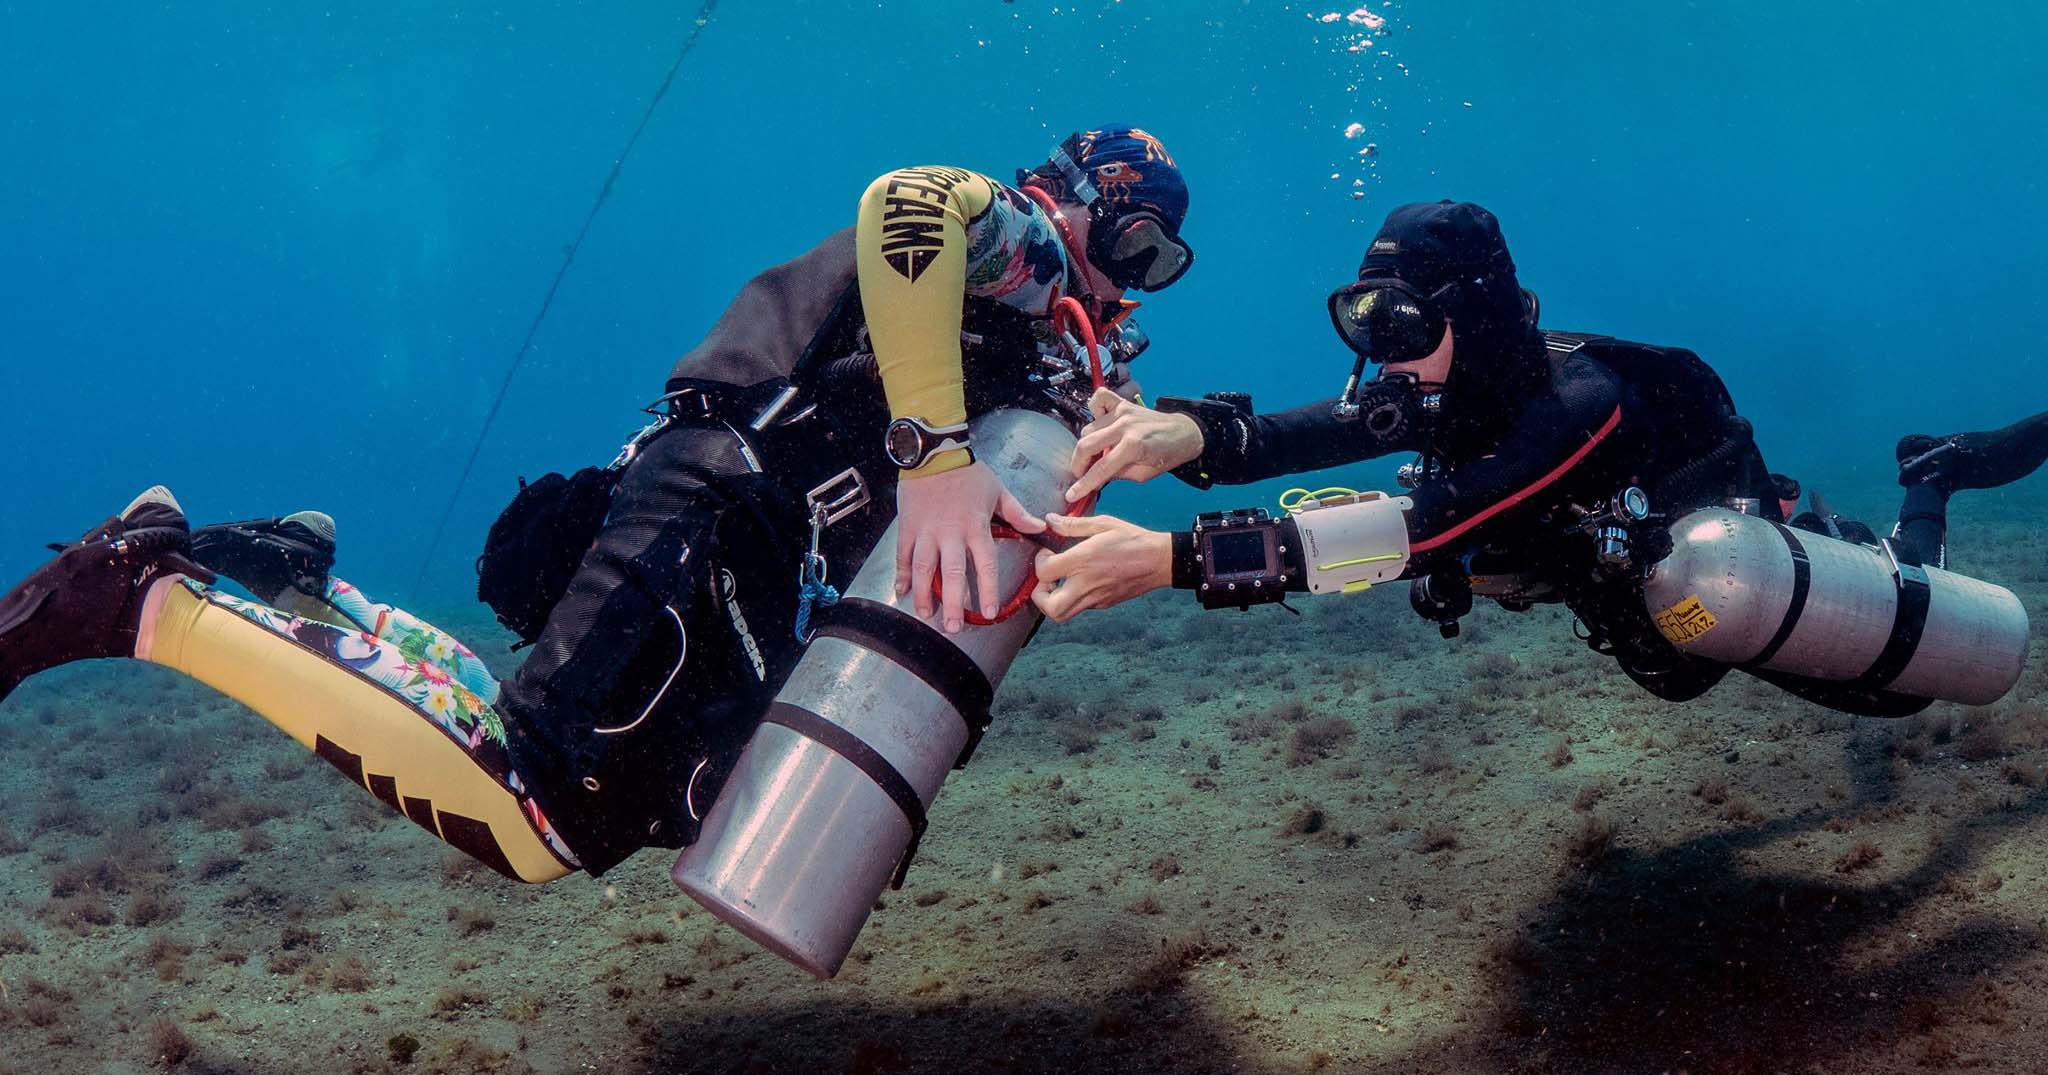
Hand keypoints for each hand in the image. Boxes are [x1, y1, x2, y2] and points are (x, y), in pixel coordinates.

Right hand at [896, 460, 1045, 631]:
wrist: (933, 451)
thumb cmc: (968, 470)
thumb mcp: (998, 490)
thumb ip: (1017, 513)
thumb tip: (1040, 527)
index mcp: (975, 527)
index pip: (984, 564)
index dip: (987, 590)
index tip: (990, 612)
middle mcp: (950, 533)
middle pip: (951, 574)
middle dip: (953, 603)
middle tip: (954, 627)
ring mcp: (927, 531)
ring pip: (923, 568)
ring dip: (925, 593)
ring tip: (927, 613)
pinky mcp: (908, 526)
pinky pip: (903, 554)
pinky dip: (901, 573)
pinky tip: (902, 591)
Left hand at [1029, 512, 1172, 622]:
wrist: (1160, 561)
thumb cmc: (1132, 539)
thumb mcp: (1103, 524)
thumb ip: (1073, 525)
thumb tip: (1051, 521)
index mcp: (1083, 561)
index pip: (1044, 572)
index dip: (1038, 563)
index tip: (1047, 553)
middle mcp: (1086, 584)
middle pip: (1049, 607)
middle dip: (1039, 596)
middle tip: (1046, 579)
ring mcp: (1096, 598)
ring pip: (1062, 615)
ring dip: (1053, 602)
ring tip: (1058, 583)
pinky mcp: (1104, 604)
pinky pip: (1079, 608)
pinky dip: (1072, 598)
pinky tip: (1079, 581)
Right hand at [1065, 387, 1204, 503]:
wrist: (1184, 433)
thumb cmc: (1166, 456)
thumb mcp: (1143, 475)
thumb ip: (1117, 475)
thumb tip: (1095, 478)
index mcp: (1133, 447)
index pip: (1100, 469)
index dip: (1083, 484)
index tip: (1072, 494)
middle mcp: (1124, 427)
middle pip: (1086, 446)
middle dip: (1078, 465)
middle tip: (1080, 475)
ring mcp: (1122, 412)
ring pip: (1088, 429)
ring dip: (1086, 445)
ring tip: (1093, 456)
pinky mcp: (1122, 404)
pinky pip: (1099, 399)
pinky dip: (1094, 410)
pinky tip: (1098, 424)